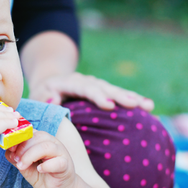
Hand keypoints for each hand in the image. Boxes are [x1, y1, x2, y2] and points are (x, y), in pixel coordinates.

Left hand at [6, 130, 76, 187]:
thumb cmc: (41, 174)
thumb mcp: (24, 165)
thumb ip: (16, 157)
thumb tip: (8, 151)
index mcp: (41, 139)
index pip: (30, 132)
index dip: (18, 138)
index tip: (10, 148)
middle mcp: (52, 142)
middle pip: (37, 137)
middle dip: (23, 148)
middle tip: (16, 160)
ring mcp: (61, 152)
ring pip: (46, 147)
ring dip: (31, 156)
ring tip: (22, 166)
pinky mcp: (66, 165)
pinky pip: (58, 162)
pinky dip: (47, 166)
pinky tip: (40, 170)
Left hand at [28, 72, 153, 110]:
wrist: (51, 82)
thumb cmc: (43, 94)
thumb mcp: (38, 95)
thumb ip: (44, 98)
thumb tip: (54, 100)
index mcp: (69, 82)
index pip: (85, 88)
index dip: (97, 96)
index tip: (109, 105)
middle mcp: (86, 81)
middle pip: (104, 87)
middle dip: (119, 96)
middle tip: (134, 104)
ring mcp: (96, 85)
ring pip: (115, 90)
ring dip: (131, 97)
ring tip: (148, 105)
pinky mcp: (103, 91)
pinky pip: (119, 95)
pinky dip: (133, 99)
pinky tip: (148, 106)